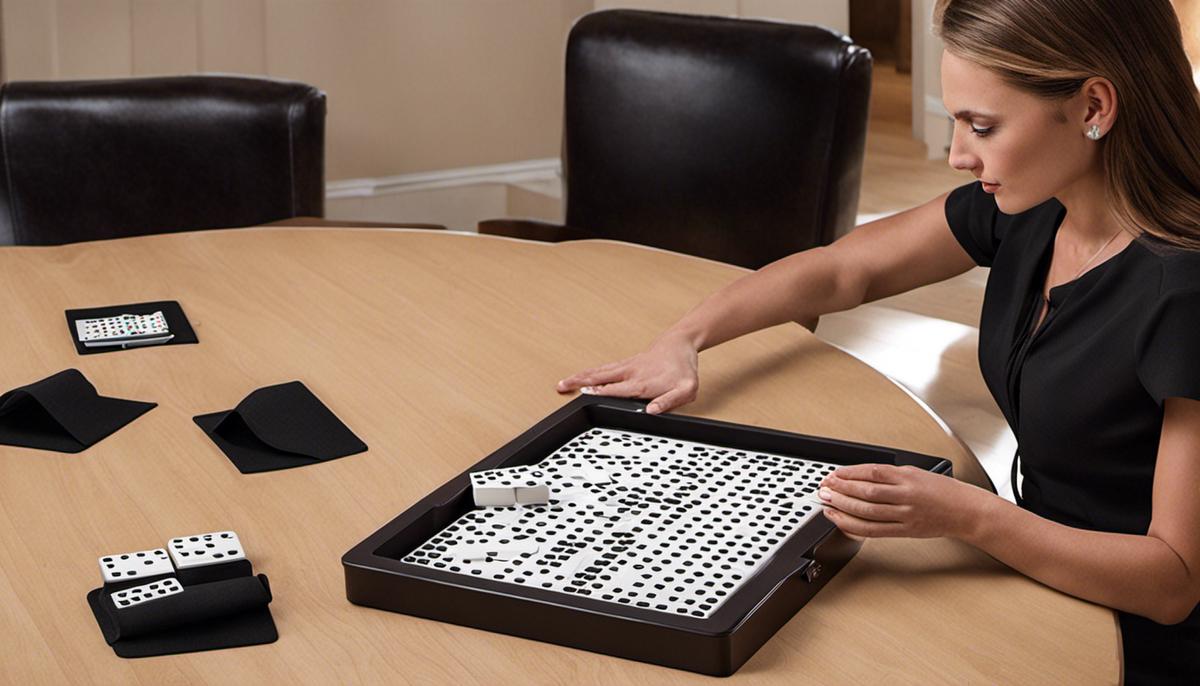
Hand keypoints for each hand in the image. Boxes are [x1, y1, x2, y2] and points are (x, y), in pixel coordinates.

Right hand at [556, 333, 699, 413]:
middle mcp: (631, 374)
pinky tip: (580, 376)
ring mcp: (626, 367)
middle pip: (600, 378)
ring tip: (562, 382)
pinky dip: (589, 372)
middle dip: (580, 382)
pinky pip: (604, 368)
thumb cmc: (683, 368)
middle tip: (561, 386)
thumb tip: (652, 411)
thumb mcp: (686, 389)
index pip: (616, 389)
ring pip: (598, 372)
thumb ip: (670, 402)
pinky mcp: (625, 363)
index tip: (584, 392)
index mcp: (643, 384)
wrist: (680, 343)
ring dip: (579, 377)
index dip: (600, 391)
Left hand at [817, 463, 987, 539]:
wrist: (966, 511)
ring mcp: (906, 514)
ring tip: (828, 503)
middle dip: (841, 490)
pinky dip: (855, 526)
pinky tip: (842, 522)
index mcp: (908, 476)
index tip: (833, 474)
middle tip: (824, 488)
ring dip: (844, 508)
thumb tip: (860, 477)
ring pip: (868, 511)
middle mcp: (906, 495)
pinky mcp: (906, 530)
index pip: (871, 472)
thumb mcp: (917, 473)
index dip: (848, 473)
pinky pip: (876, 530)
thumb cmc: (943, 491)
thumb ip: (890, 475)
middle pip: (866, 492)